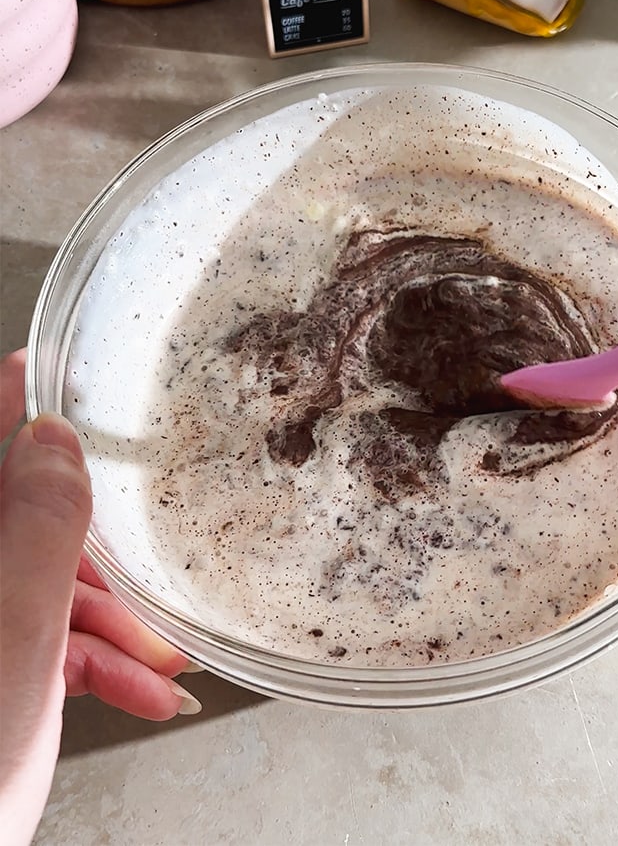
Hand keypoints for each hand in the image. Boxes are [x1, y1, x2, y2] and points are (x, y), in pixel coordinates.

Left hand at [1, 351, 199, 843]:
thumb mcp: (16, 633)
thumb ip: (33, 527)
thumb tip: (50, 441)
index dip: (14, 403)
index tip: (47, 366)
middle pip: (18, 529)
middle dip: (96, 561)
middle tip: (147, 579)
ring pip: (36, 592)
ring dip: (108, 626)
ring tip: (160, 667)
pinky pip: (36, 644)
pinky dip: (92, 666)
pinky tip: (139, 694)